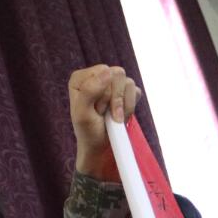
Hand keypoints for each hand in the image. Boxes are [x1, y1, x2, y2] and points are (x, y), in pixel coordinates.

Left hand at [68, 65, 140, 180]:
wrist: (101, 146)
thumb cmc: (88, 131)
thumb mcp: (83, 113)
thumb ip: (90, 90)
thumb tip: (108, 71)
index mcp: (81, 78)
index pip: (103, 72)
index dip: (103, 93)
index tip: (96, 109)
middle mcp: (96, 76)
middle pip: (118, 74)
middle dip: (114, 99)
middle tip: (104, 114)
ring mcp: (112, 83)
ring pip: (129, 84)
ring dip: (122, 105)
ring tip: (112, 116)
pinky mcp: (125, 92)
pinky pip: (136, 92)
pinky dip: (130, 107)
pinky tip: (120, 115)